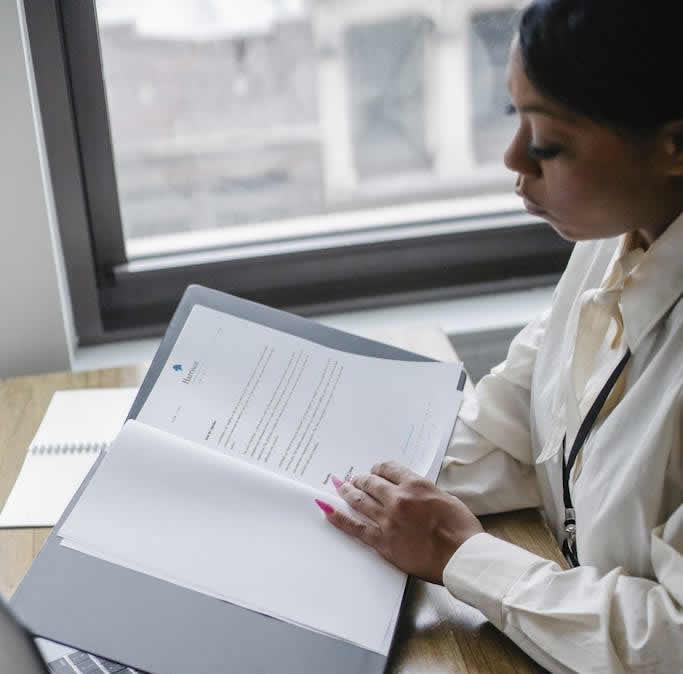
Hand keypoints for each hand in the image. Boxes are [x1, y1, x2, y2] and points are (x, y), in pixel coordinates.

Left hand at [318, 461, 482, 584]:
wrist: (461, 557)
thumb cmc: (461, 529)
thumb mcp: (446, 498)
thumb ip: (425, 492)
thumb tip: (414, 494)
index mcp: (415, 485)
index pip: (389, 469)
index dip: (380, 468)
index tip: (376, 470)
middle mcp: (397, 499)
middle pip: (371, 483)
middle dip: (362, 479)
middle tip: (355, 478)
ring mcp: (387, 520)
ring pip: (360, 501)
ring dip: (347, 491)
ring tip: (339, 486)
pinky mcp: (382, 542)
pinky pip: (355, 528)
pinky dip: (338, 518)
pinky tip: (327, 510)